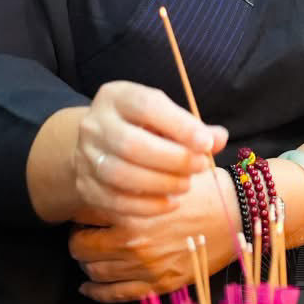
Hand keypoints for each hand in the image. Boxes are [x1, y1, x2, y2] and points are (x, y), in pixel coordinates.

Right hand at [70, 81, 226, 219]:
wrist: (101, 145)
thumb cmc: (144, 128)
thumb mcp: (166, 117)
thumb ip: (193, 128)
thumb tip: (219, 139)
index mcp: (117, 97)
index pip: (146, 106)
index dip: (179, 125)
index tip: (206, 143)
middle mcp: (95, 124)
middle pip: (130, 144)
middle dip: (172, 159)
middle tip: (199, 166)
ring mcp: (85, 156)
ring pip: (120, 175)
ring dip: (160, 183)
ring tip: (186, 185)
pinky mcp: (85, 185)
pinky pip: (114, 201)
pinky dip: (147, 206)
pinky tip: (170, 203)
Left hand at [70, 164, 240, 301]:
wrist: (241, 217)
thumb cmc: (207, 191)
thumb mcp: (170, 172)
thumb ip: (138, 172)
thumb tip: (114, 165)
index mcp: (133, 212)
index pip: (85, 214)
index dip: (82, 212)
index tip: (86, 212)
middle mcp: (133, 242)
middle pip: (82, 246)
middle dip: (79, 239)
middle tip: (84, 233)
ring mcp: (145, 267)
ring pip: (95, 272)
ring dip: (87, 264)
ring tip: (92, 256)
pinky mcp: (158, 285)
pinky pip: (115, 295)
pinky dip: (96, 292)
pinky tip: (89, 287)